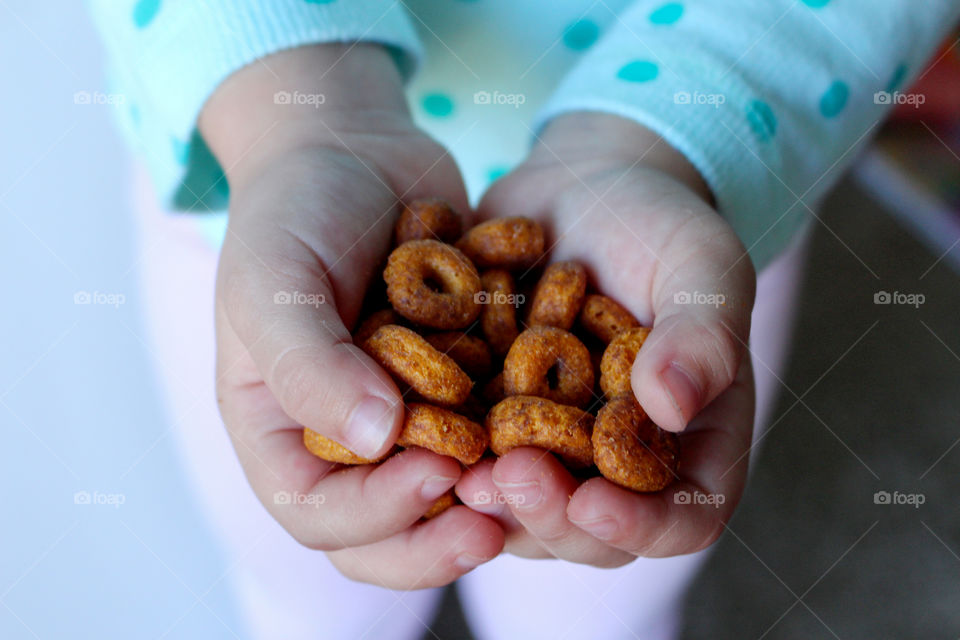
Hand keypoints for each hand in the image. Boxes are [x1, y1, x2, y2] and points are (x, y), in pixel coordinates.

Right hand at [202, 44, 502, 588]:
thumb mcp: (273, 280)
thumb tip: (375, 441)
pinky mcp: (460, 386)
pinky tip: (567, 429)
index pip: (319, 515)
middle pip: (386, 532)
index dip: (376, 515)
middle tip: (497, 526)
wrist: (354, 150)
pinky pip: (492, 433)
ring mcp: (407, 417)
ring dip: (492, 503)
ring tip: (542, 486)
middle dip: (438, 541)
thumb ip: (308, 364)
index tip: (435, 475)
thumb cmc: (292, 210)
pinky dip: (523, 440)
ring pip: (449, 495)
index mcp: (281, 433)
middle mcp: (345, 440)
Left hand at [456, 112, 756, 565]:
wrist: (583, 189)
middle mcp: (615, 465)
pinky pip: (468, 455)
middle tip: (505, 477)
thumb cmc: (659, 225)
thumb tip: (674, 405)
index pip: (681, 519)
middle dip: (546, 517)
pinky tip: (405, 428)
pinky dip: (441, 451)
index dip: (639, 528)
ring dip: (484, 498)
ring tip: (447, 463)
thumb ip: (700, 334)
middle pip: (588, 533)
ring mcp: (550, 448)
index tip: (592, 502)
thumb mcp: (699, 266)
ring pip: (518, 507)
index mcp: (688, 445)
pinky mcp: (492, 420)